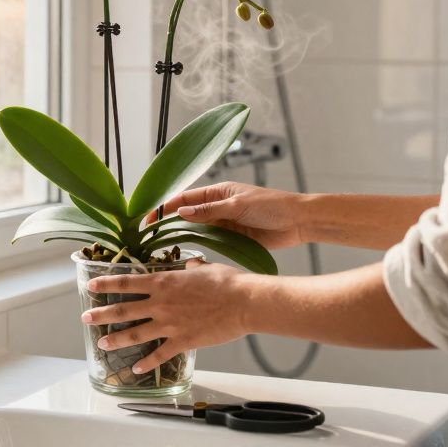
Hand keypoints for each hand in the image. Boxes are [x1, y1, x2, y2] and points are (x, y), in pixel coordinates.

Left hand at [81, 261, 257, 373]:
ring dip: (116, 339)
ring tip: (102, 344)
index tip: (91, 286)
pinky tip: (136, 368)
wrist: (243, 302)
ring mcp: (169, 324)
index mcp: (164, 282)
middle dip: (102, 314)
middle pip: (124, 309)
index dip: (106, 284)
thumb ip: (190, 268)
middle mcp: (160, 303)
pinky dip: (147, 363)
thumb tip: (189, 266)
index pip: (127, 282)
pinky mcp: (182, 341)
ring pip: (135, 333)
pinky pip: (159, 354)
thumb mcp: (204, 267)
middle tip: (86, 318)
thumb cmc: (226, 281)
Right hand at [145, 181, 306, 249]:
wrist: (298, 222)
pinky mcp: (233, 238)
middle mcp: (218, 207)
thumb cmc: (271, 205)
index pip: (184, 197)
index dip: (165, 207)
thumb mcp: (237, 206)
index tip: (149, 218)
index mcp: (218, 192)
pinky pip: (211, 242)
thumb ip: (209, 211)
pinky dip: (200, 247)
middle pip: (187, 215)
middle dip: (170, 224)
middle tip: (151, 238)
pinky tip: (189, 255)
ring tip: (165, 249)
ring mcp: (225, 223)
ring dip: (184, 237)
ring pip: (197, 230)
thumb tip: (180, 212)